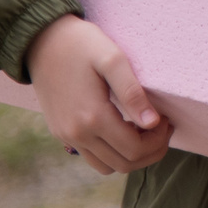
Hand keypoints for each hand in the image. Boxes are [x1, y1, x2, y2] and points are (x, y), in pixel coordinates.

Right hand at [27, 15, 169, 175]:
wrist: (41, 40)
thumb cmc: (81, 44)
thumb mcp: (113, 59)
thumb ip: (133, 93)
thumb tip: (153, 123)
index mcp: (92, 116)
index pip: (135, 148)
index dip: (158, 140)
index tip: (166, 119)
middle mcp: (77, 133)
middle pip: (124, 164)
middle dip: (150, 151)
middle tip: (162, 127)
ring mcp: (66, 136)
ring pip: (107, 166)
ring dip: (131, 155)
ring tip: (144, 130)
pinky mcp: (60, 132)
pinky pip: (92, 157)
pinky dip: (112, 152)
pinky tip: (122, 128)